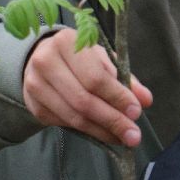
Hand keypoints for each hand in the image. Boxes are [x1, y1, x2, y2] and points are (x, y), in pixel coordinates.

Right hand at [23, 28, 152, 145]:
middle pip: (83, 100)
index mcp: (66, 41)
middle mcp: (46, 61)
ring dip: (101, 131)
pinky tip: (102, 133)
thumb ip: (124, 77)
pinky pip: (64, 124)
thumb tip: (145, 99)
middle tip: (133, 135)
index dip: (117, 96)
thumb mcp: (101, 58)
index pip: (94, 76)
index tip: (136, 112)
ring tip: (121, 138)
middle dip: (112, 120)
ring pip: (73, 117)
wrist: (41, 58)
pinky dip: (86, 132)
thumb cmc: (78, 56)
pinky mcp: (34, 105)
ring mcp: (36, 84)